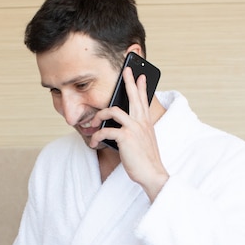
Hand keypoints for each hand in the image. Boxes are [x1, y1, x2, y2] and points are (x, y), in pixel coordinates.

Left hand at [90, 67, 168, 201]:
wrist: (152, 173)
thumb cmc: (145, 161)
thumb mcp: (143, 142)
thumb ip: (135, 132)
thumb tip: (118, 127)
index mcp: (146, 123)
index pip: (144, 101)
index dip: (141, 87)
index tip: (140, 76)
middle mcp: (141, 122)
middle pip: (133, 97)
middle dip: (128, 82)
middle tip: (126, 71)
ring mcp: (134, 128)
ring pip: (112, 110)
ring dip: (99, 115)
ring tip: (93, 123)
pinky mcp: (125, 137)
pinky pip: (105, 130)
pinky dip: (96, 136)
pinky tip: (93, 142)